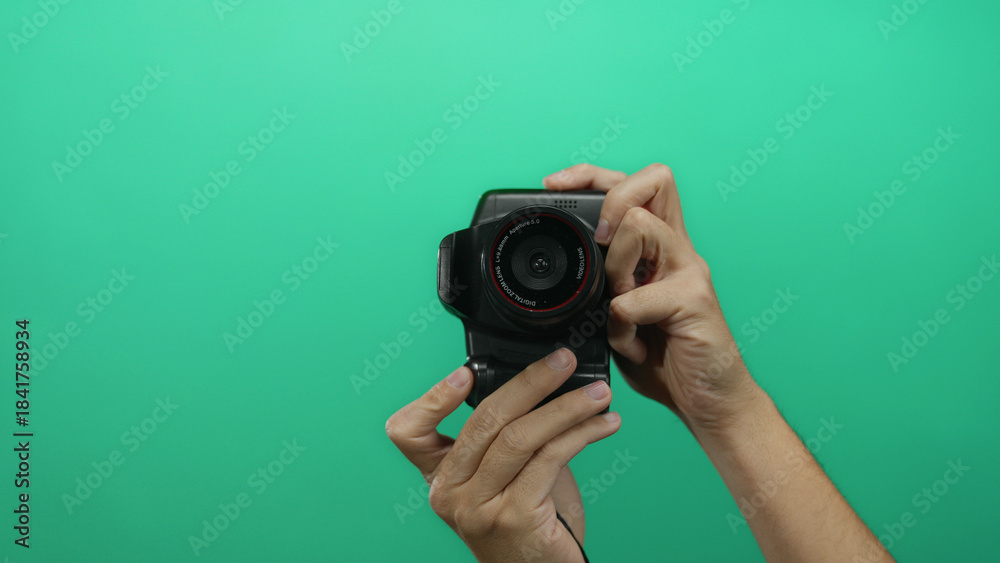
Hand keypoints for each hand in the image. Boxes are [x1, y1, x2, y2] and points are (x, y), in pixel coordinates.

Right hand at [386, 349, 619, 561]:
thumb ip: (509, 434)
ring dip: (567, 407)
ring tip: (599, 394)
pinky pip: (550, 458)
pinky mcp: (514, 517)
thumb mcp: (506, 474)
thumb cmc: (529, 524)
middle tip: (564, 361)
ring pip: (520, 437)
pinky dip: (582, 434)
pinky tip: (605, 424)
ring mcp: (478, 507)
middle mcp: (449, 493)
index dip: (433, 398)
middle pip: (484, 421)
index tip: (467, 372)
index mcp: (439, 477)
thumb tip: (545, 381)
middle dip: (531, 383)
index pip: (408, 432)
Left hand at [544, 164, 762, 433]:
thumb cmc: (665, 358)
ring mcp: (688, 272)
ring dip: (614, 268)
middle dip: (610, 199)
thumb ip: (601, 288)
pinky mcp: (693, 301)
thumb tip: (563, 277)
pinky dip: (620, 327)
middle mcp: (677, 250)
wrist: (710, 402)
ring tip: (617, 308)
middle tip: (598, 242)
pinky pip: (635, 298)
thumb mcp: (619, 315)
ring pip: (640, 225)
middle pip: (653, 179)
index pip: (634, 184)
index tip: (555, 184)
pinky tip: (631, 346)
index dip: (592, 175)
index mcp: (658, 249)